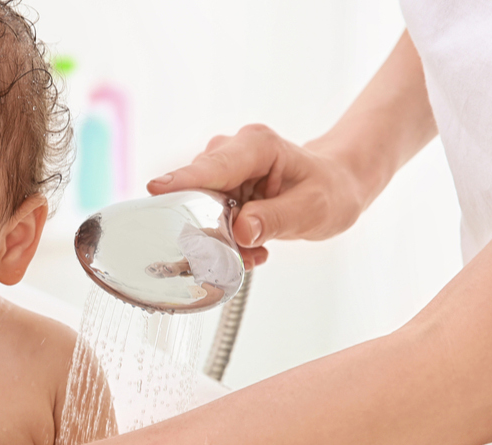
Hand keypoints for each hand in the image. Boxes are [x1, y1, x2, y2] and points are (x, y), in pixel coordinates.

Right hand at [147, 124, 372, 269]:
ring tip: (255, 249)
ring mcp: (223, 169)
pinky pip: (207, 215)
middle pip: (198, 189)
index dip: (184, 179)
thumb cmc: (330, 191)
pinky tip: (252, 244)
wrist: (336, 187)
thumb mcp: (312, 209)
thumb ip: (275, 219)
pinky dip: (225, 237)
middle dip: (207, 224)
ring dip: (219, 235)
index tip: (155, 189)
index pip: (214, 165)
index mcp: (256, 146)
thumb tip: (240, 231)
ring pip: (199, 206)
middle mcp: (233, 151)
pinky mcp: (219, 187)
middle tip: (237, 251)